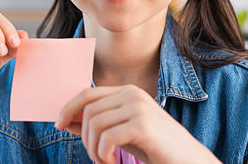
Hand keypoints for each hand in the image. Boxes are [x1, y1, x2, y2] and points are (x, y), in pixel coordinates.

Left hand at [56, 85, 220, 163]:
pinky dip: (103, 154)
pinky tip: (112, 163)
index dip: (69, 108)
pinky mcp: (142, 124)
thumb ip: (94, 125)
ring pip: (94, 124)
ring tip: (105, 161)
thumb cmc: (153, 148)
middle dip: (84, 137)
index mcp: (127, 92)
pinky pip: (106, 137)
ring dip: (93, 149)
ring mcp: (138, 107)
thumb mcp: (119, 135)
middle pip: (88, 110)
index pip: (88, 93)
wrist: (189, 161)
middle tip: (96, 157)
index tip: (58, 124)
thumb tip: (64, 120)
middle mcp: (132, 94)